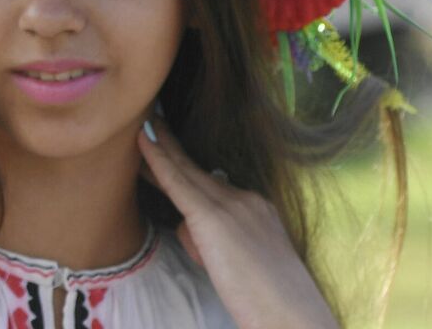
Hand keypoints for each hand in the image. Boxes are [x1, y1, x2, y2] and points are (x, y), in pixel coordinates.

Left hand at [138, 119, 339, 328]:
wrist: (291, 316)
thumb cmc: (265, 299)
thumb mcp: (239, 259)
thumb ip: (213, 238)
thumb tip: (188, 227)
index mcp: (256, 208)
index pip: (209, 184)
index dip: (183, 165)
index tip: (166, 146)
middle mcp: (246, 199)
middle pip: (195, 170)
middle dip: (169, 148)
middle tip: (148, 122)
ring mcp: (232, 206)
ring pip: (184, 174)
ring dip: (159, 154)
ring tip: (139, 131)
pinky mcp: (214, 218)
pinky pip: (178, 182)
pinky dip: (158, 160)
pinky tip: (143, 140)